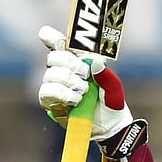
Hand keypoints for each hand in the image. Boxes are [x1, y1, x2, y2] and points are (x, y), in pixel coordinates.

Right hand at [37, 26, 133, 141]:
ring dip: (71, 82)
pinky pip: (48, 91)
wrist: (108, 126)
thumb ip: (107, 76)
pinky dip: (64, 94)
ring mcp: (53, 84)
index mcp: (76, 60)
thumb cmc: (110, 102)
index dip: (50, 37)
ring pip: (52, 74)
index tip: (46, 35)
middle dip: (72, 65)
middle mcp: (61, 69)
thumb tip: (95, 63)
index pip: (58, 44)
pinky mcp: (49, 100)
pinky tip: (75, 100)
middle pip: (54, 57)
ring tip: (83, 91)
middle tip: (86, 76)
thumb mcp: (114, 88)